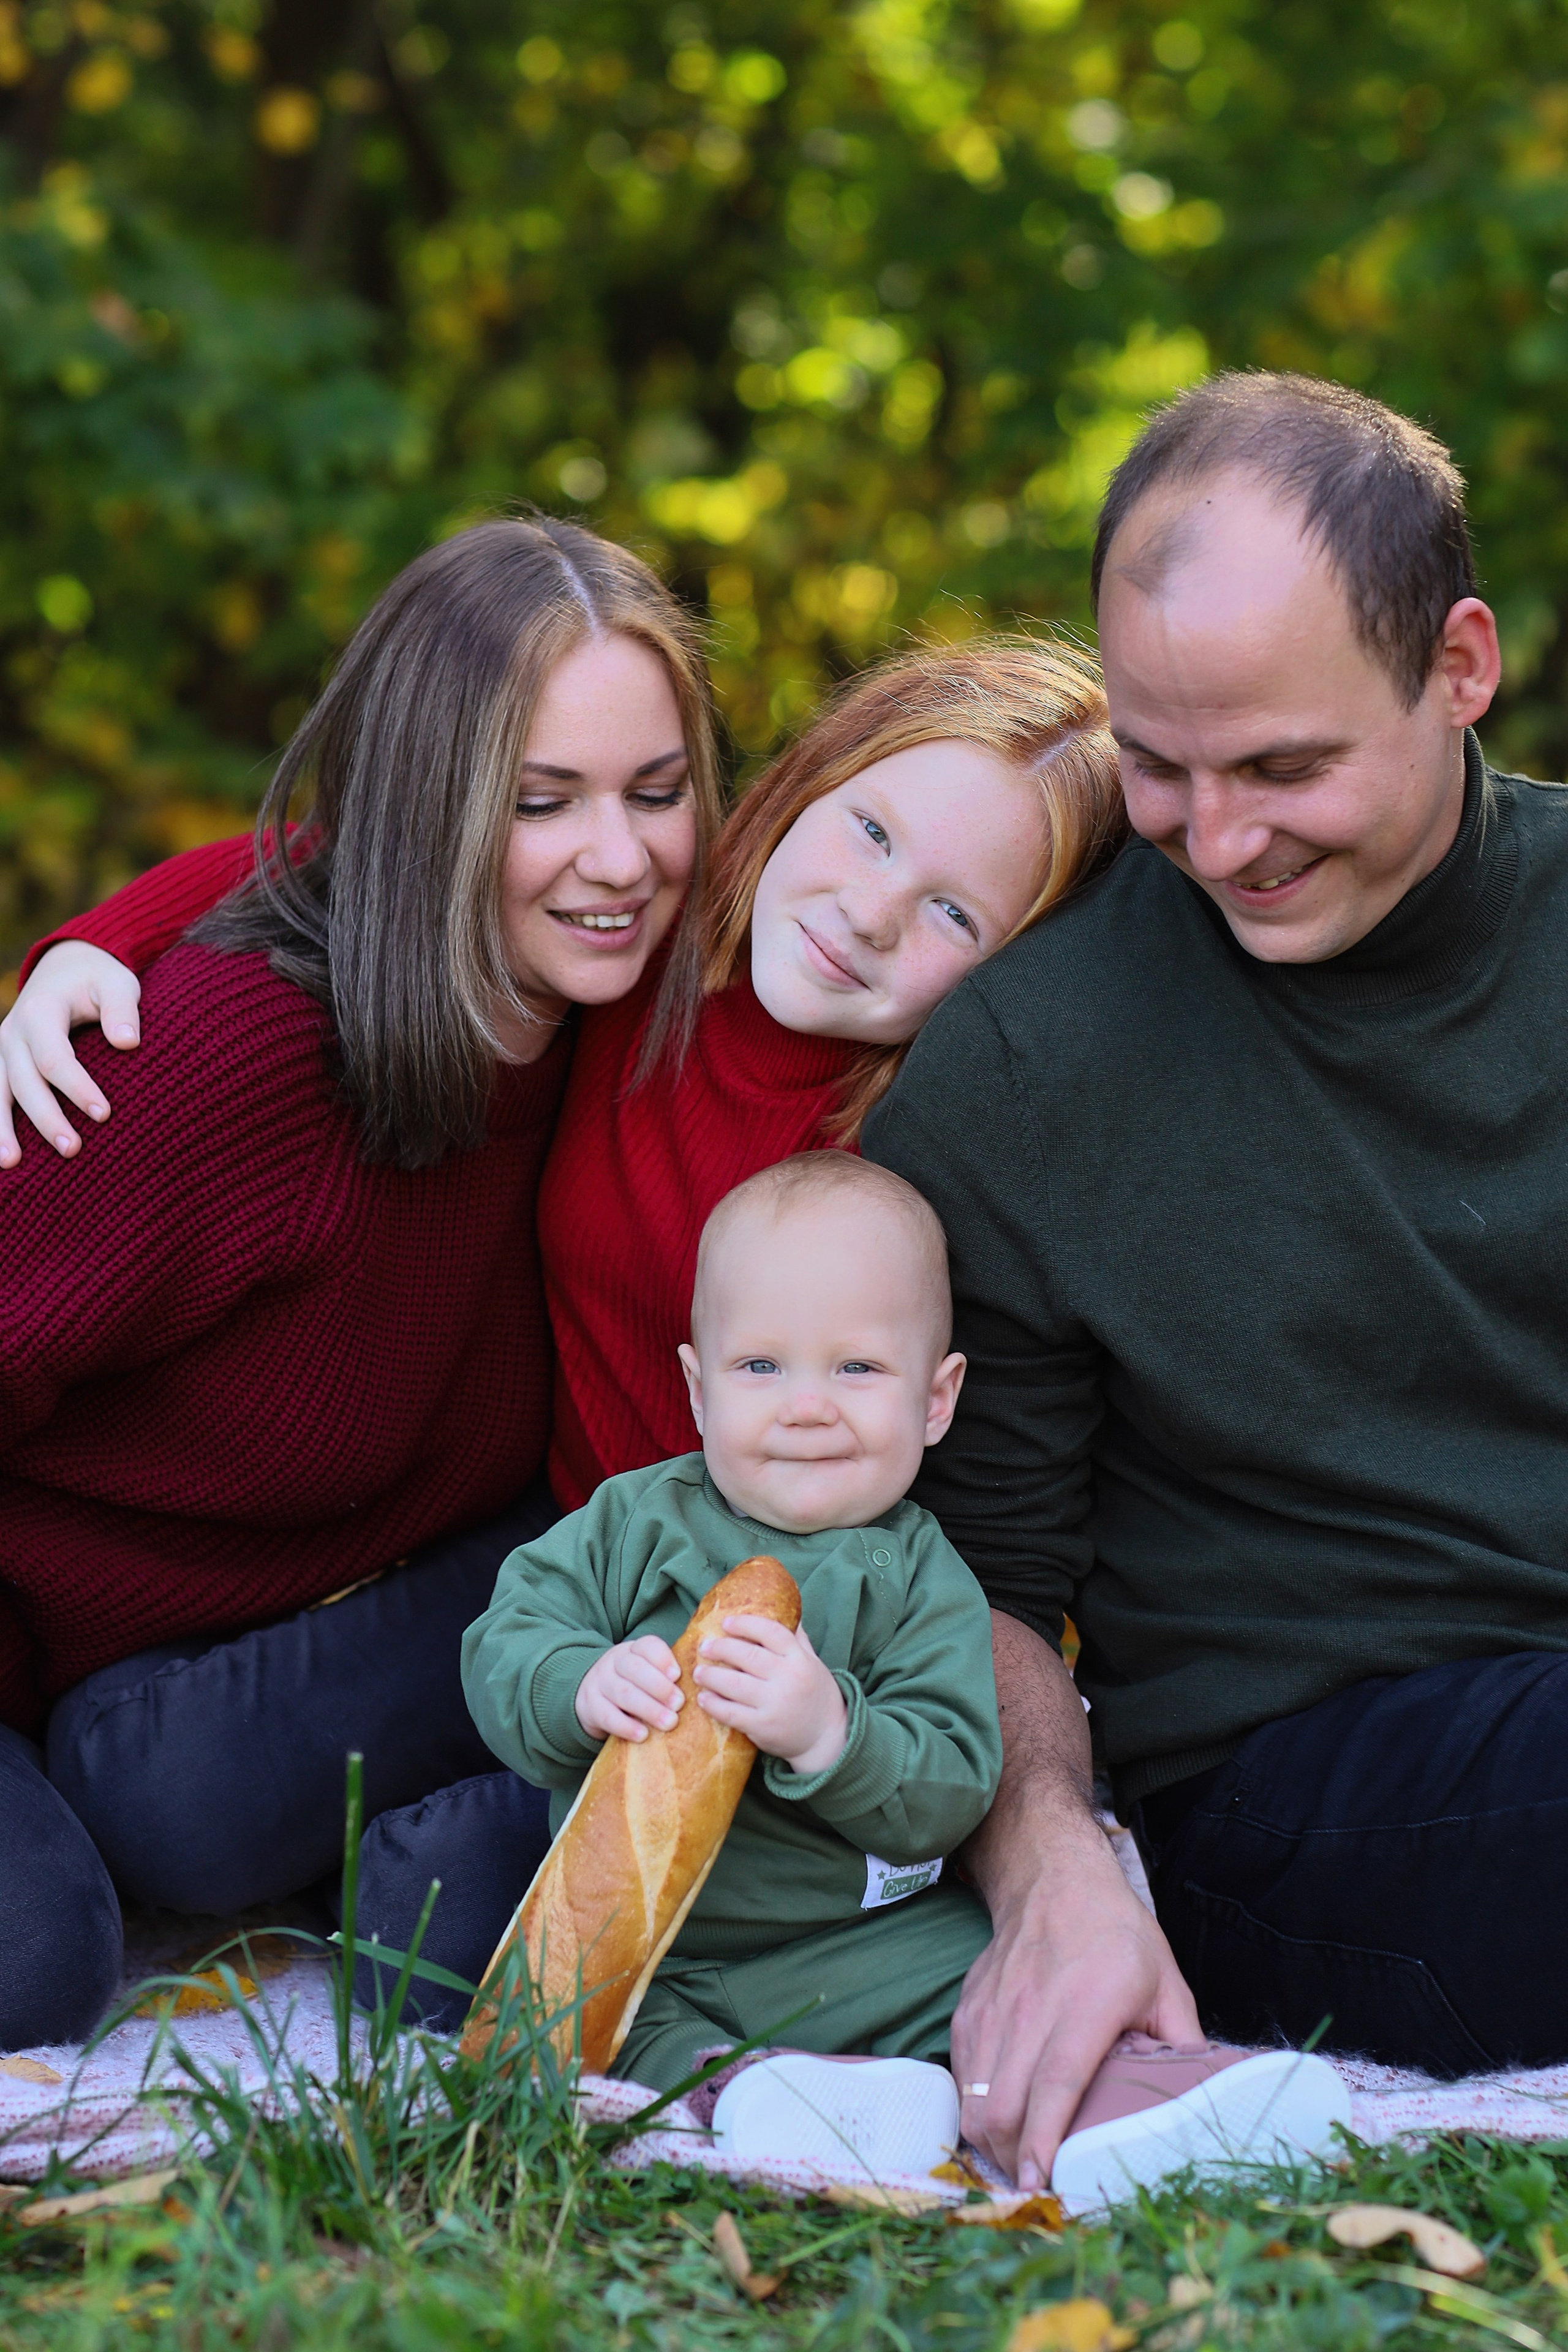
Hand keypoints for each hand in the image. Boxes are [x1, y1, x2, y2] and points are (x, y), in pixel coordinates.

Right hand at [0, 941, 141, 1165]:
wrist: (65, 968)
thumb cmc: (97, 980)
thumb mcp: (117, 983)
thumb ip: (122, 1009)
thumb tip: (128, 1042)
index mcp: (40, 1012)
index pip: (55, 1057)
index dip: (77, 1088)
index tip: (105, 1114)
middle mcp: (13, 1032)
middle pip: (25, 1081)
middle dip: (46, 1117)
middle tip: (73, 1149)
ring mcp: (3, 1049)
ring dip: (3, 1128)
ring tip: (11, 1163)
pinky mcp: (2, 1062)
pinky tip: (4, 1153)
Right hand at [574, 1634, 684, 1741]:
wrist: (590, 1696)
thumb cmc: (631, 1685)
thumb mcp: (645, 1673)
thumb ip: (666, 1677)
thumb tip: (700, 1689)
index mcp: (632, 1650)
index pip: (647, 1646)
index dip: (663, 1659)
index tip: (678, 1676)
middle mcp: (614, 1662)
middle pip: (635, 1669)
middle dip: (660, 1687)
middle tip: (679, 1704)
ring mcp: (599, 1683)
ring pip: (623, 1692)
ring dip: (649, 1708)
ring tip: (669, 1722)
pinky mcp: (590, 1707)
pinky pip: (607, 1716)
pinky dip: (626, 1726)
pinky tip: (643, 1735)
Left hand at [691, 1615, 847, 1774]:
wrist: (828, 1737)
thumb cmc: (817, 1694)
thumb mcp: (813, 1662)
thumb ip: (796, 1638)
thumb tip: (779, 1609)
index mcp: (799, 1659)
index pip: (770, 1632)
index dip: (745, 1625)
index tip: (726, 1623)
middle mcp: (788, 1678)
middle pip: (747, 1655)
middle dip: (720, 1648)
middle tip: (704, 1647)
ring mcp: (775, 1703)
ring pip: (734, 1684)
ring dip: (711, 1676)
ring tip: (698, 1672)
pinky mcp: (763, 1727)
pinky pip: (731, 1713)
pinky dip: (713, 1704)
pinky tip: (703, 1698)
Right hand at [953, 1810, 1200, 2190]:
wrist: (1054, 1878)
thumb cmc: (1117, 1935)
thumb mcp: (1168, 1985)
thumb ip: (1182, 2046)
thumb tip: (1199, 2106)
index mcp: (1086, 2005)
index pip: (1055, 2083)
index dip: (1043, 2139)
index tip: (1041, 2182)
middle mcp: (1031, 2010)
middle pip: (1002, 2106)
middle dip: (1015, 2162)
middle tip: (1039, 2186)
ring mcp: (992, 2011)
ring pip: (973, 2099)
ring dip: (992, 2143)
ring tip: (1020, 2163)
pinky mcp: (968, 2010)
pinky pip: (961, 2077)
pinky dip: (975, 2109)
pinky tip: (1001, 2119)